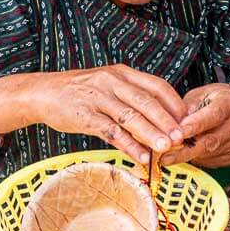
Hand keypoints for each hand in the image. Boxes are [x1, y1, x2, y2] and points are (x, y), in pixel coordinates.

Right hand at [0, 66, 186, 164]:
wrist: (43, 93)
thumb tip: (158, 118)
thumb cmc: (79, 92)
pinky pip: (112, 132)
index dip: (174, 104)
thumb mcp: (107, 85)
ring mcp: (98, 98)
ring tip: (167, 149)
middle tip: (182, 137)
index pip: (156, 86)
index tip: (187, 120)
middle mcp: (112, 82)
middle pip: (147, 102)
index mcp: (121, 73)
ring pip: (131, 117)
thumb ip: (130, 96)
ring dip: (151, 134)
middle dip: (167, 121)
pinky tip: (141, 157)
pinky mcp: (85, 115)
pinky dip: (129, 145)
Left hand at [160, 84, 229, 167]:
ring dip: (188, 155)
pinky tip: (193, 150)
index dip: (194, 126)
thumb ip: (186, 108)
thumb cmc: (220, 100)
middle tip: (165, 157)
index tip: (177, 135)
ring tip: (172, 153)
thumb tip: (170, 126)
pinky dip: (198, 158)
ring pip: (208, 154)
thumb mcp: (203, 94)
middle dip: (184, 151)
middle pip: (210, 141)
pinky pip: (212, 161)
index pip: (212, 116)